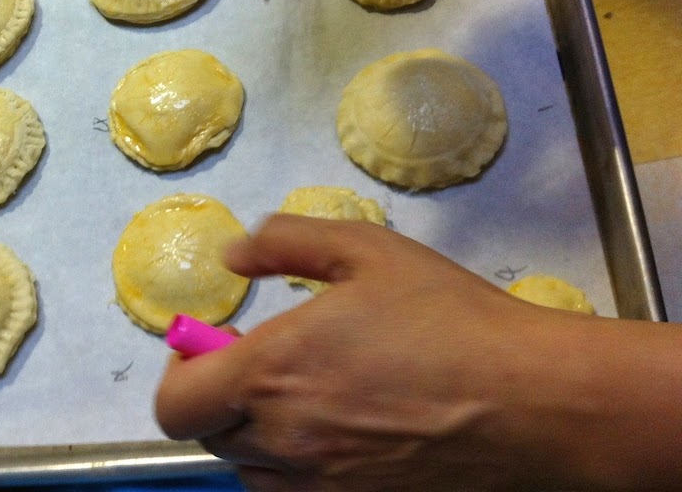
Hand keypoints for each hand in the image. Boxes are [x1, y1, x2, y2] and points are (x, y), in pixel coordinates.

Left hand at [153, 214, 591, 490]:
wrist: (534, 401)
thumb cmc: (449, 319)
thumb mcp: (364, 250)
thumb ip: (284, 243)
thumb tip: (231, 257)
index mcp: (272, 372)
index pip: (175, 406)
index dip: (177, 375)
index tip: (206, 347)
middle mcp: (285, 440)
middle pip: (210, 438)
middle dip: (220, 398)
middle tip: (260, 365)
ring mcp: (323, 486)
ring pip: (250, 473)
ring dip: (255, 437)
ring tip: (301, 399)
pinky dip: (296, 469)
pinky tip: (337, 434)